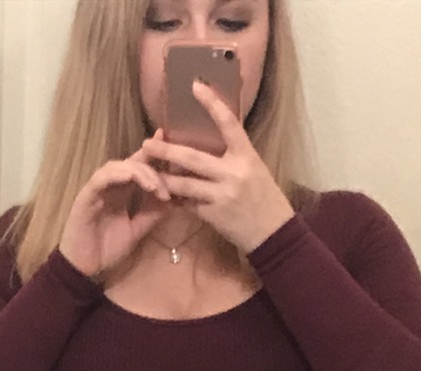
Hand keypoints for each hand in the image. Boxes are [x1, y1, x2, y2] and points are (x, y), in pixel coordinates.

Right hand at [58, 149, 171, 279]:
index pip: (139, 167)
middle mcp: (110, 185)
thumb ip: (152, 215)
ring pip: (118, 166)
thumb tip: (173, 200)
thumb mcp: (136, 231)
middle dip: (152, 168)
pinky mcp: (86, 195)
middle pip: (132, 163)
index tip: (173, 150)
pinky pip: (102, 178)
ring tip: (154, 187)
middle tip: (168, 186)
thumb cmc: (107, 249)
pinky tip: (133, 180)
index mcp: (122, 191)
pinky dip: (119, 175)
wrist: (85, 267)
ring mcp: (97, 188)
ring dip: (139, 172)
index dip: (154, 155)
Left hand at [140, 82, 293, 254]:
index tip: (196, 86)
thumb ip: (234, 153)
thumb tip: (212, 134)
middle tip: (147, 144)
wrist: (274, 234)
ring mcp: (222, 196)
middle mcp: (233, 174)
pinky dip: (176, 198)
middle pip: (193, 158)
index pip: (229, 123)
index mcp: (247, 156)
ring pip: (185, 184)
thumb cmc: (264, 197)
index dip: (212, 103)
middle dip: (167, 151)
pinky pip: (188, 204)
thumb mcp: (254, 168)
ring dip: (165, 178)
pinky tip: (165, 194)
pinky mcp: (214, 215)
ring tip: (149, 172)